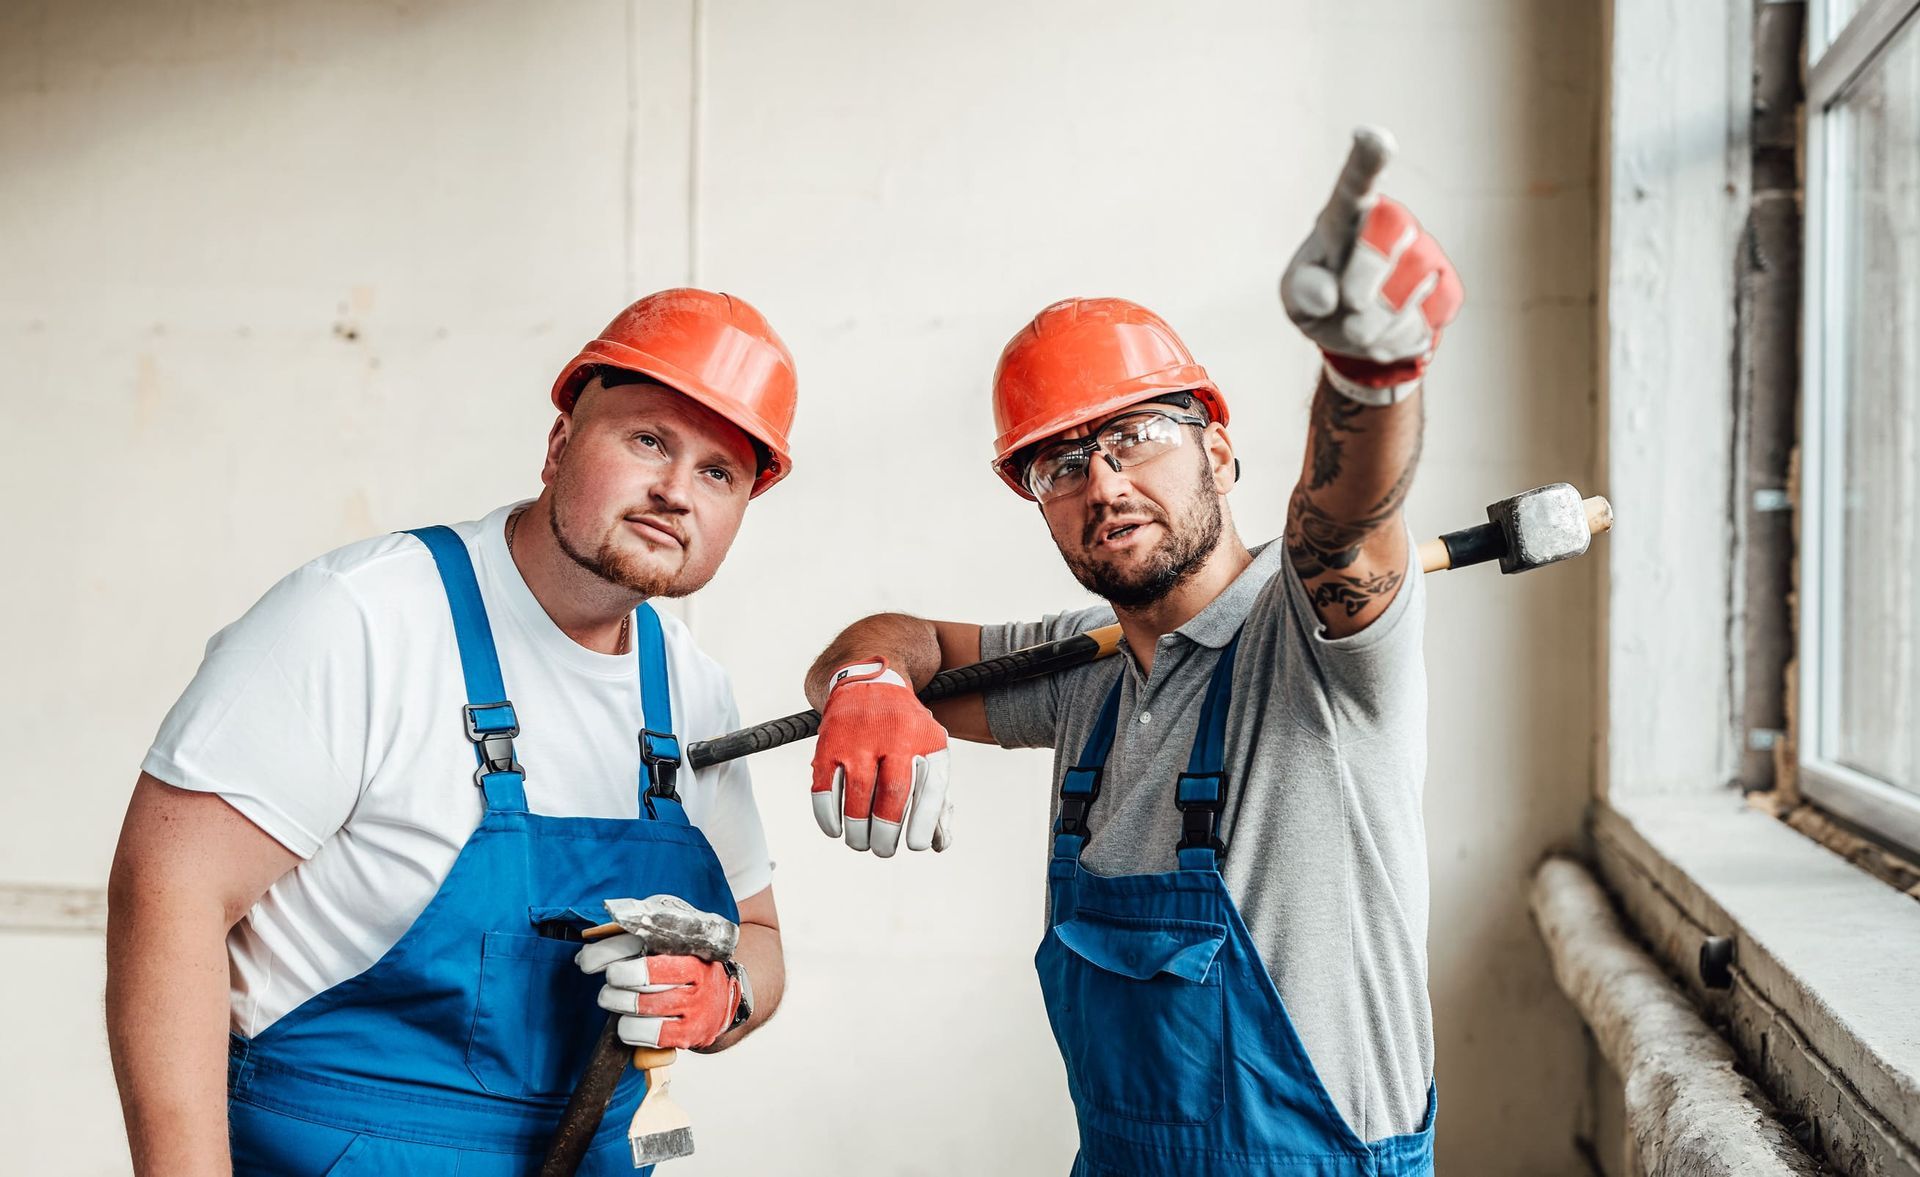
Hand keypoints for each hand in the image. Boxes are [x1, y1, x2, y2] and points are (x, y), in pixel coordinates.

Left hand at [576, 936, 740, 1049]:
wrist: (724, 999)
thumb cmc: (688, 969)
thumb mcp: (675, 943)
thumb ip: (643, 934)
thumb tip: (593, 940)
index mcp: (688, 946)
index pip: (638, 943)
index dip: (605, 952)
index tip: (585, 961)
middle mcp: (695, 974)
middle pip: (638, 977)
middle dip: (613, 981)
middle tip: (609, 984)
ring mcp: (695, 1005)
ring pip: (641, 1005)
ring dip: (617, 1003)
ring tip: (613, 1000)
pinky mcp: (689, 1033)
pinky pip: (650, 1034)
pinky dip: (630, 1031)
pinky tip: (627, 1025)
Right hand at [810, 659, 952, 854]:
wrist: (869, 684)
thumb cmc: (905, 730)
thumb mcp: (930, 750)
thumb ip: (936, 797)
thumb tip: (938, 844)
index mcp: (925, 739)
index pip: (929, 789)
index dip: (924, 823)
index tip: (917, 845)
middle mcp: (893, 737)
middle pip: (892, 796)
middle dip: (886, 834)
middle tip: (884, 850)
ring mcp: (857, 741)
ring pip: (857, 798)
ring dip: (858, 831)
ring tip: (862, 843)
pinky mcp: (828, 745)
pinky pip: (825, 790)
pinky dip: (829, 817)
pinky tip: (836, 829)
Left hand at [1280, 126, 1463, 403]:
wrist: (1355, 335)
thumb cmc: (1319, 297)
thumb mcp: (1296, 295)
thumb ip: (1303, 289)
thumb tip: (1327, 294)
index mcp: (1345, 217)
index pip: (1354, 185)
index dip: (1366, 162)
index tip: (1374, 138)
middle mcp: (1389, 224)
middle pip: (1389, 234)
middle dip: (1367, 276)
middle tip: (1349, 308)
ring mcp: (1423, 253)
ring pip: (1412, 283)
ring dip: (1378, 321)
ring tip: (1356, 329)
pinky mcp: (1446, 287)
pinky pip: (1429, 315)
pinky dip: (1399, 337)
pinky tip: (1383, 335)